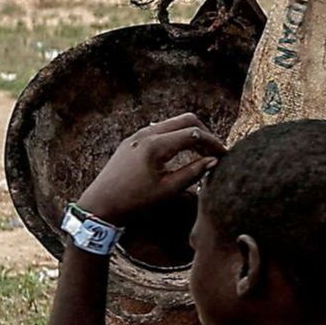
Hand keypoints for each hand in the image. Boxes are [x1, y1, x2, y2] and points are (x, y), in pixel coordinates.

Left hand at [79, 114, 224, 223]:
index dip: (213, 143)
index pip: (194, 134)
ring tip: (202, 152)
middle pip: (186, 120)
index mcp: (156, 145)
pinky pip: (161, 129)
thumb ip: (193, 172)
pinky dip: (176, 136)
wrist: (101, 204)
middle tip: (214, 150)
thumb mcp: (168, 190)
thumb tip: (213, 161)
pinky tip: (182, 152)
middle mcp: (146, 134)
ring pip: (173, 123)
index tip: (224, 155)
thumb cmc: (134, 200)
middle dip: (205, 133)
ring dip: (190, 133)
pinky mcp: (133, 140)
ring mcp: (138, 135)